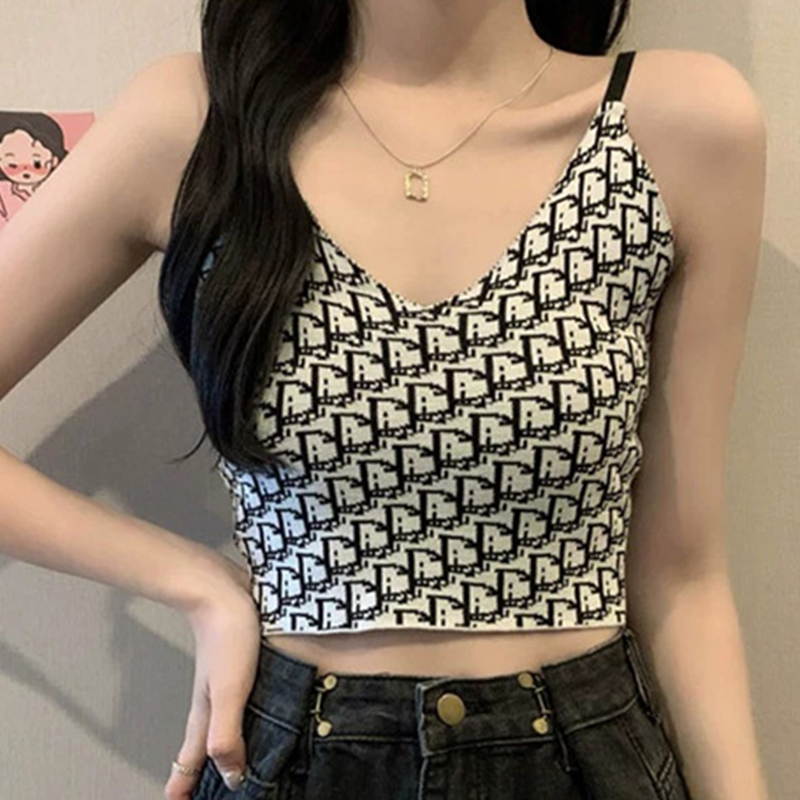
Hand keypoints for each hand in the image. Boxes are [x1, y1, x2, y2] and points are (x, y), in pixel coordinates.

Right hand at [164, 578, 261, 798]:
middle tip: (207, 793)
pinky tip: (260, 713)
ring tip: (234, 763)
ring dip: (225, 746)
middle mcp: (213, 701)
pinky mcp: (242, 663)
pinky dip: (246, 716)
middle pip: (204, 745)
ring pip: (223, 722)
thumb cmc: (226, 636)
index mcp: (206, 714)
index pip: (190, 762)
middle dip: (201, 773)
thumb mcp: (228, 692)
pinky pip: (242, 699)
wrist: (223, 588)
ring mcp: (226, 681)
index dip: (183, 789)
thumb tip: (231, 777)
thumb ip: (226, 734)